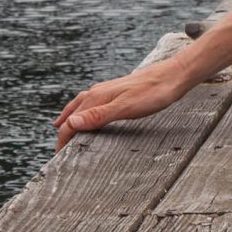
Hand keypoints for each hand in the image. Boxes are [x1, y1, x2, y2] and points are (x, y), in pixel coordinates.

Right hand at [54, 58, 190, 149]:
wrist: (174, 75)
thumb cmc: (153, 93)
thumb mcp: (125, 108)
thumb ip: (98, 116)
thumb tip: (70, 123)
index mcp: (97, 97)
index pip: (71, 122)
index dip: (63, 139)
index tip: (58, 156)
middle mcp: (98, 91)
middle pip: (73, 112)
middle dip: (63, 128)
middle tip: (57, 147)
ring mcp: (108, 89)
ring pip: (82, 104)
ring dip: (71, 116)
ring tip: (63, 127)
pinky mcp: (118, 90)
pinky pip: (93, 101)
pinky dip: (84, 109)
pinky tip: (91, 111)